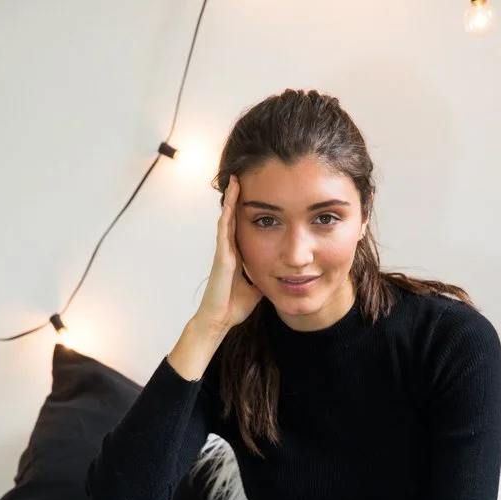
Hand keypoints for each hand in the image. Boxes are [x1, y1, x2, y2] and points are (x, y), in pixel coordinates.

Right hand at [192, 175, 262, 338]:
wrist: (220, 319)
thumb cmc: (234, 307)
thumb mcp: (257, 288)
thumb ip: (266, 277)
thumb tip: (281, 275)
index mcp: (237, 257)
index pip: (243, 228)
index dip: (248, 212)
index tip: (254, 196)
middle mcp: (229, 251)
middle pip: (233, 219)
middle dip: (237, 199)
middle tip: (241, 178)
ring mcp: (223, 252)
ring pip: (227, 219)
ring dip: (230, 199)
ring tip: (235, 180)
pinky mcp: (221, 256)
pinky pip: (224, 229)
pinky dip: (227, 213)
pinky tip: (230, 198)